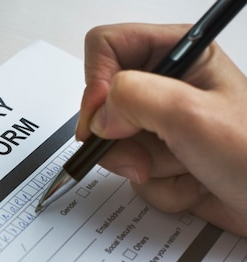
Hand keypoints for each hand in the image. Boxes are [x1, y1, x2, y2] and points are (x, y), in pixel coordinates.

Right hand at [75, 23, 246, 235]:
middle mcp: (166, 86)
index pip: (106, 46)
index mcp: (178, 54)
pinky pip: (133, 172)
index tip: (105, 118)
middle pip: (103, 104)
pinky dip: (159, 187)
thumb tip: (99, 116)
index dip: (97, 82)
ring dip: (146, 167)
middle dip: (122, 139)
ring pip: (115, 144)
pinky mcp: (161, 157)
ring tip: (185, 168)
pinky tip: (191, 183)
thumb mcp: (192, 115)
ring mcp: (161, 124)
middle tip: (147, 155)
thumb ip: (135, 98)